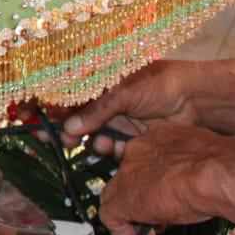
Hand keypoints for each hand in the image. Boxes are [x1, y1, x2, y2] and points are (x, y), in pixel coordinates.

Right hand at [54, 60, 205, 156]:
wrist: (195, 99)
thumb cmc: (158, 83)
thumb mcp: (123, 92)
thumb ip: (97, 110)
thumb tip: (69, 126)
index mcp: (100, 84)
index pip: (68, 96)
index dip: (53, 110)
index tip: (39, 123)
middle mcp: (105, 103)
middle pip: (77, 121)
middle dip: (69, 132)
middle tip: (64, 141)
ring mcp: (117, 121)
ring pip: (94, 137)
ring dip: (93, 143)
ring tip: (101, 144)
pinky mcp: (131, 138)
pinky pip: (113, 148)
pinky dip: (113, 151)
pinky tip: (119, 148)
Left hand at [96, 121, 234, 234]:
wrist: (217, 175)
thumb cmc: (222, 167)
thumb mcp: (206, 161)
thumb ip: (195, 167)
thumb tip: (198, 185)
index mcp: (160, 135)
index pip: (146, 156)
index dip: (154, 178)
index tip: (168, 191)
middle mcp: (138, 149)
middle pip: (128, 175)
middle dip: (141, 197)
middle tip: (161, 213)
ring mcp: (127, 174)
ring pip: (116, 196)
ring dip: (133, 216)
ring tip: (156, 228)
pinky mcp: (123, 199)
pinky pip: (110, 217)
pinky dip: (123, 233)